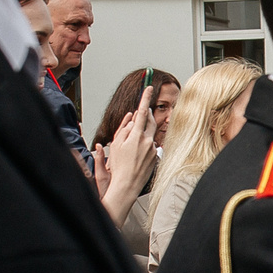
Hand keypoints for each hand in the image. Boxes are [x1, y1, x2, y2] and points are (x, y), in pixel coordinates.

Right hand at [99, 106, 153, 221]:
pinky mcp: (155, 157)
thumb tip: (133, 119)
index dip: (145, 98)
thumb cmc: (118, 166)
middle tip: (143, 111)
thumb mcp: (116, 144)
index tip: (149, 87)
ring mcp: (153, 149)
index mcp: (137, 136)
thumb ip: (125, 129)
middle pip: (150, 121)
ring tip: (134, 140)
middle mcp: (148, 141)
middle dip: (147, 114)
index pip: (142, 111)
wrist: (127, 185)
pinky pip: (151, 145)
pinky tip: (137, 153)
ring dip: (144, 131)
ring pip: (151, 133)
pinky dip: (145, 144)